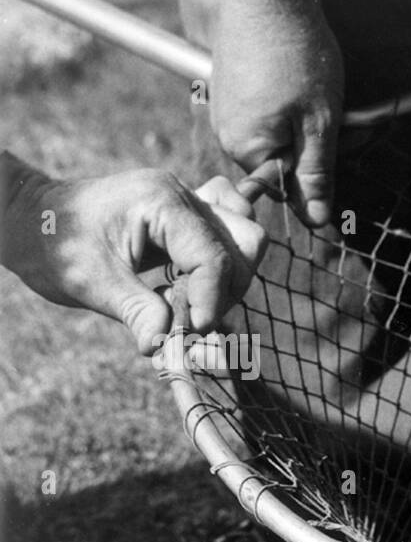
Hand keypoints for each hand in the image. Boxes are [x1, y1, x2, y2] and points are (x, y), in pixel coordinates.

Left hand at [2, 161, 266, 352]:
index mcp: (160, 201)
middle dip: (227, 287)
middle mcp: (182, 195)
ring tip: (191, 301)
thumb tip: (164, 346)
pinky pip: (230, 231)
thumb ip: (137, 312)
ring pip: (246, 237)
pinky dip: (225, 261)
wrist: (33, 221)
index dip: (212, 298)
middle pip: (246, 240)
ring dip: (230, 277)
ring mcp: (188, 202)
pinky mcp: (187, 217)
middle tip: (192, 316)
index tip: (197, 331)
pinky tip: (194, 280)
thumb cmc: (54, 244)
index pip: (213, 254)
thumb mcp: (91, 282)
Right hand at [209, 0, 342, 227]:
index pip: (284, 191)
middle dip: (310, 149)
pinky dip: (289, 105)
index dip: (314, 177)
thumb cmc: (296, 53)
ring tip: (314, 92)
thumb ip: (316, 174)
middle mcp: (228, 134)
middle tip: (331, 115)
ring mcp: (227, 109)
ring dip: (302, 125)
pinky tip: (298, 80)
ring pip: (276, 138)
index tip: (333, 147)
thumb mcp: (319, 122)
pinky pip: (267, 114)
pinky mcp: (233, 88)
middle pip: (280, 165)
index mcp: (247, 149)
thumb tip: (316, 220)